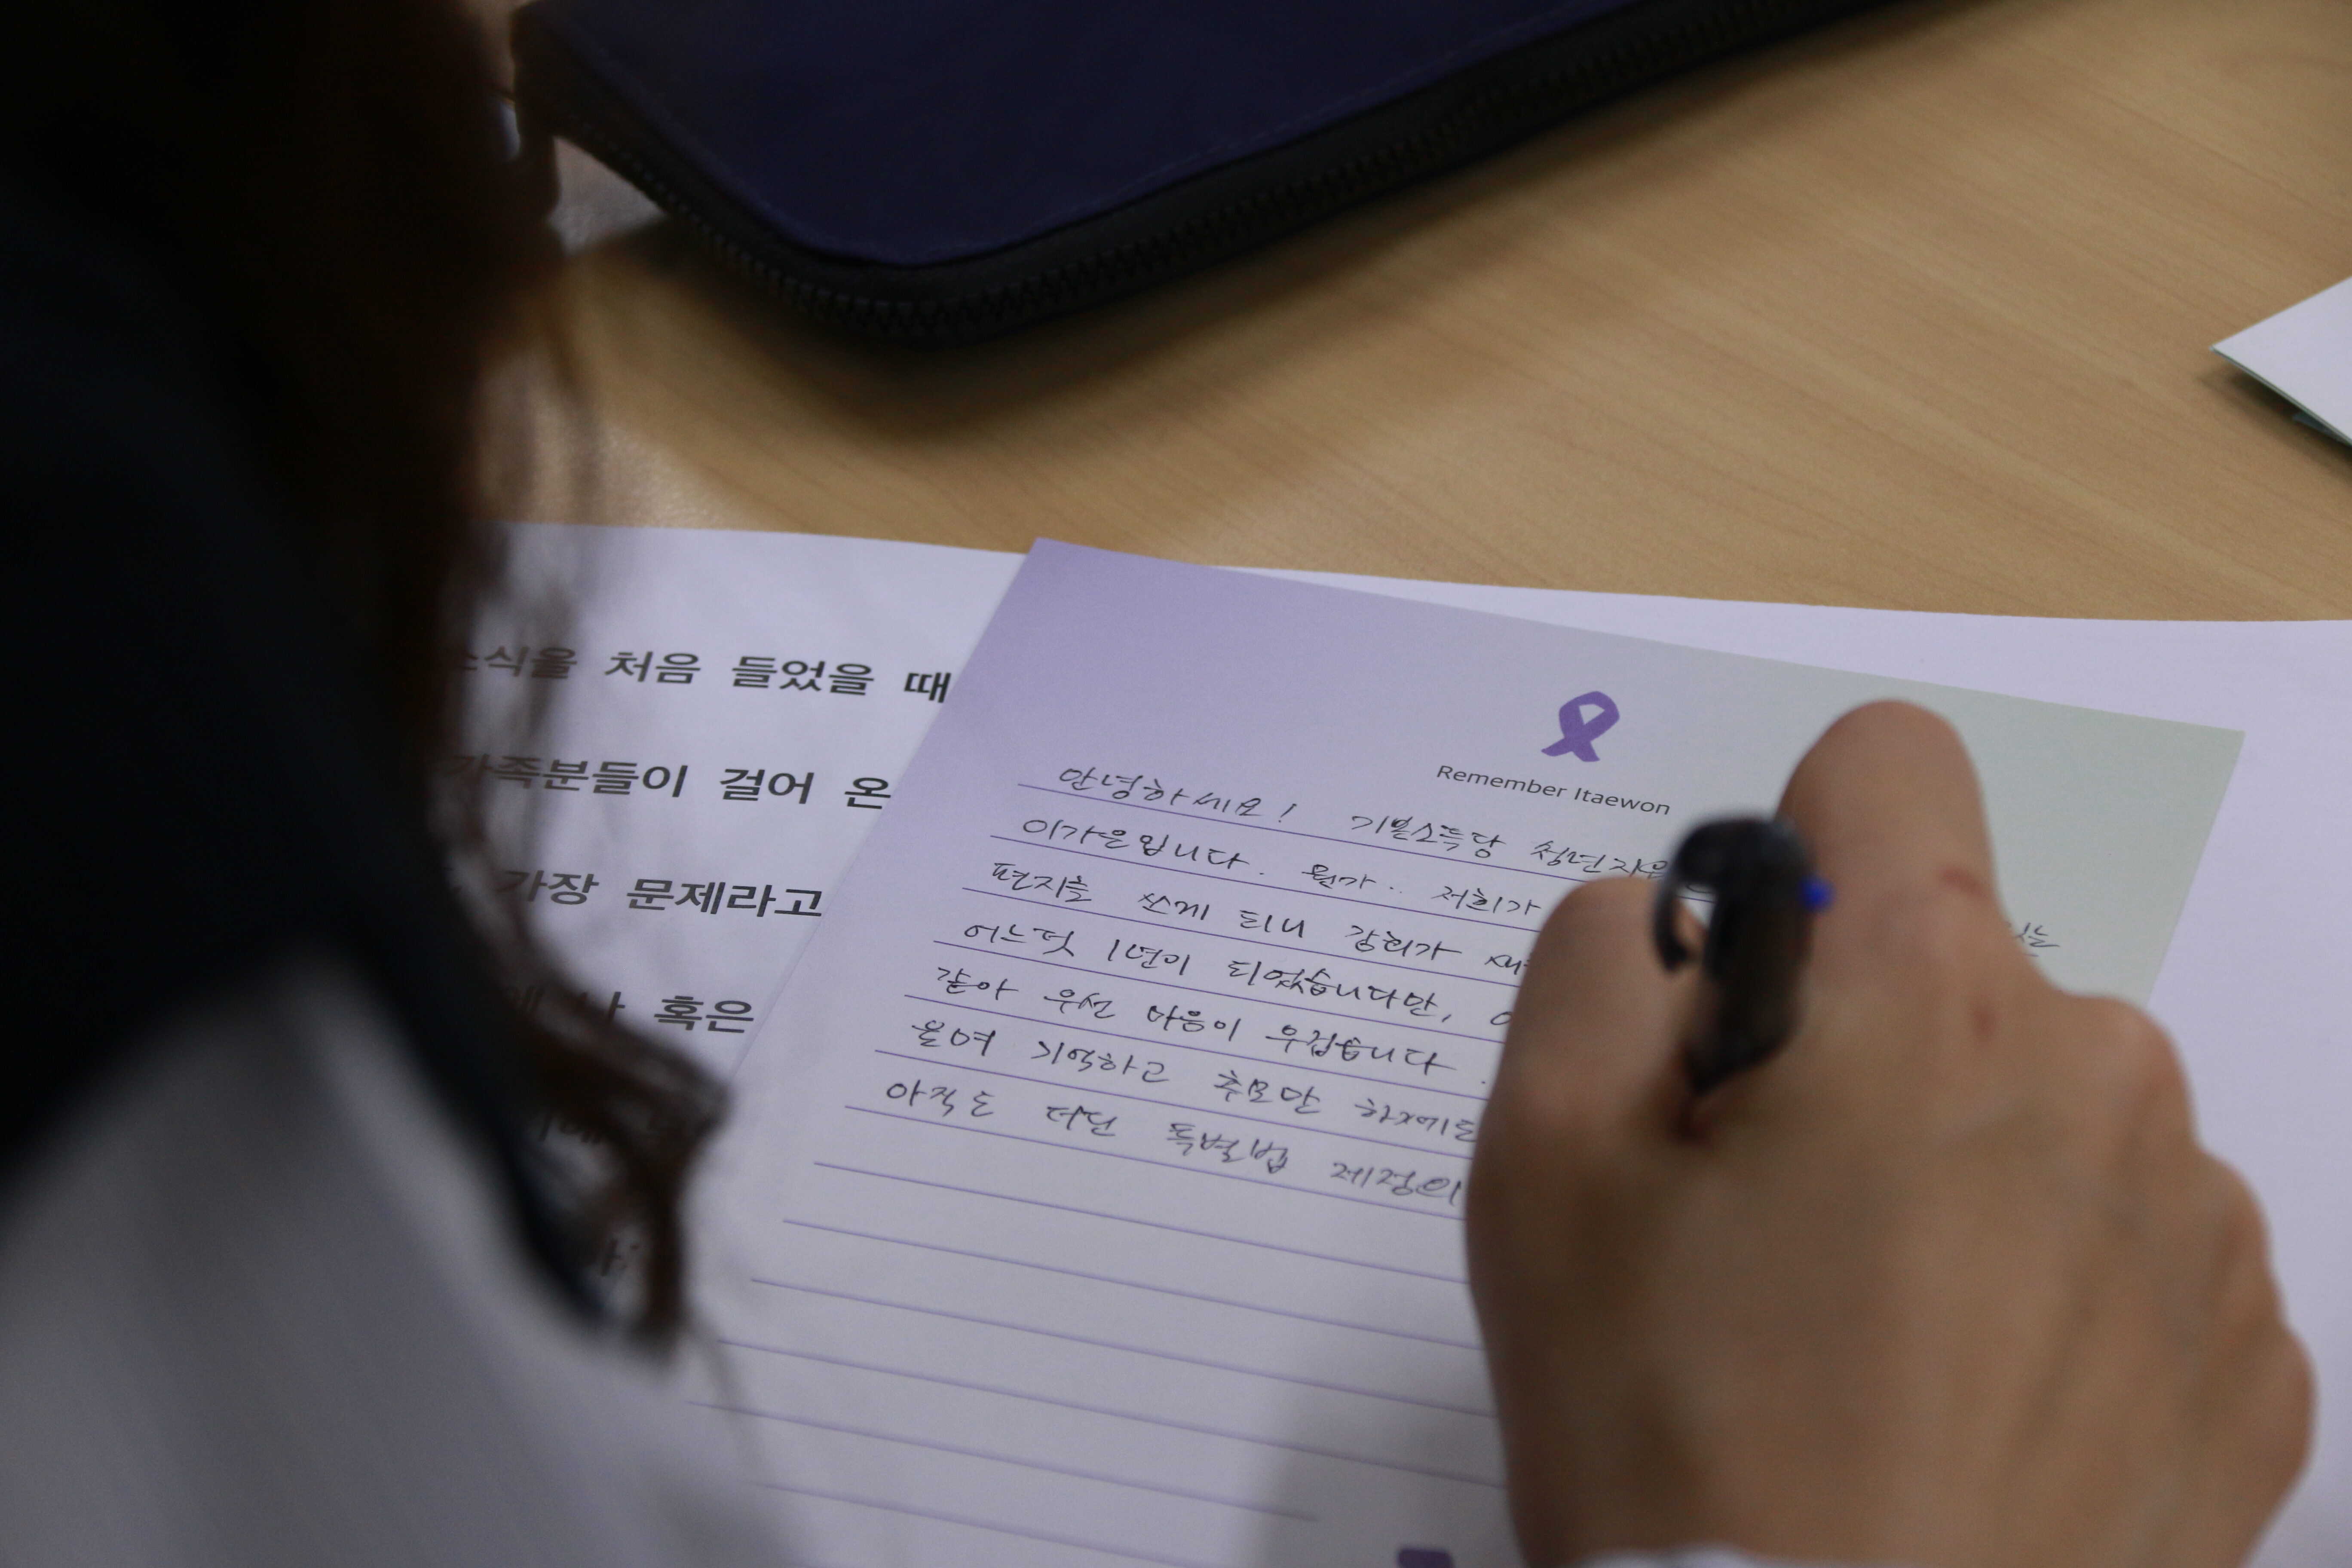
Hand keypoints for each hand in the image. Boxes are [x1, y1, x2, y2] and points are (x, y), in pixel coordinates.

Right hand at [1467, 701, 2308, 1567]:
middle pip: (1959, 970)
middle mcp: (2102, 1067)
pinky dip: (2050, 1302)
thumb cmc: (1669, 1430)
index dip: (1793, 851)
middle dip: (1862, 1050)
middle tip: (1769, 1223)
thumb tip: (1681, 916)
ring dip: (1963, 1175)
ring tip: (1866, 1338)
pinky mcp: (2254, 1367)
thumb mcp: (1540, 1161)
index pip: (1887, 763)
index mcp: (1926, 992)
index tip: (1749, 991)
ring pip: (2051, 1112)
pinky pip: (2135, 1255)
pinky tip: (1961, 1413)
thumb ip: (1597, 960)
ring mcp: (2199, 1224)